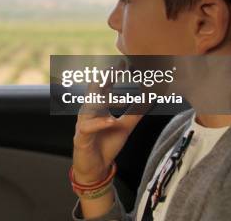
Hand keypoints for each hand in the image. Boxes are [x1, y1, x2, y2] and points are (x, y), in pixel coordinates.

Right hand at [72, 59, 144, 183]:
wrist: (95, 167)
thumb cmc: (106, 144)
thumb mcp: (125, 127)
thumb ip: (135, 113)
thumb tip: (149, 100)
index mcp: (98, 107)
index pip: (105, 87)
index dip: (113, 75)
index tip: (124, 63)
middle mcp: (89, 112)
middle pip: (95, 92)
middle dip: (104, 80)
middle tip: (114, 69)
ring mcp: (83, 123)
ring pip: (90, 107)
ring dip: (103, 101)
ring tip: (117, 96)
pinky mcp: (81, 136)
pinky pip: (89, 127)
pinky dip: (100, 123)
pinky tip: (111, 120)